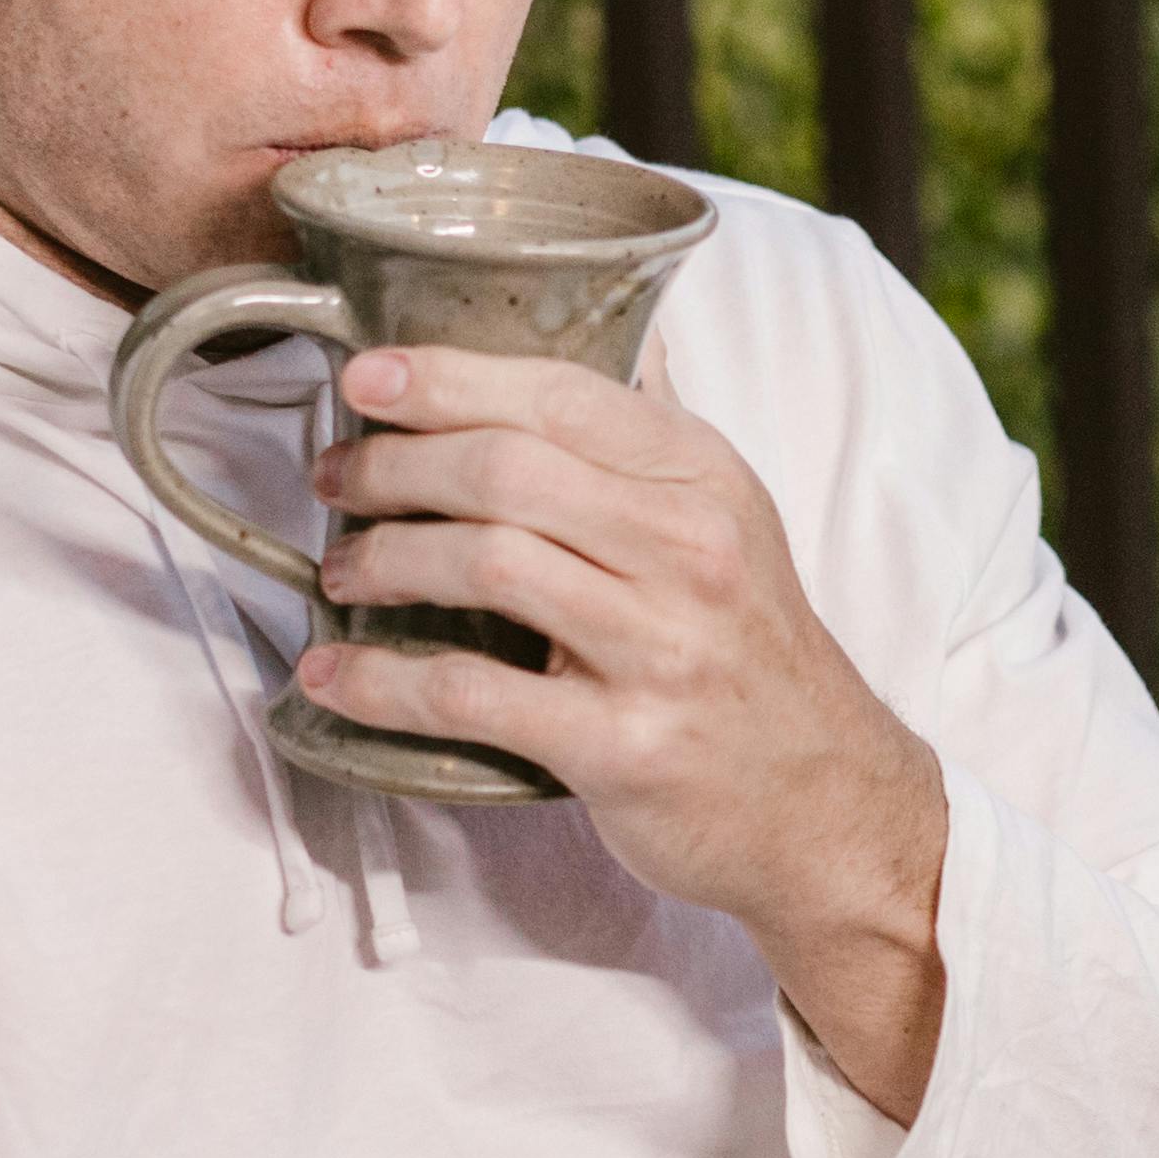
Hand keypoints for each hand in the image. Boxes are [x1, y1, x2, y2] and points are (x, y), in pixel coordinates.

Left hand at [297, 342, 952, 1113]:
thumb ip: (644, 447)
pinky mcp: (623, 745)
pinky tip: (334, 675)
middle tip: (337, 482)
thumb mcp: (726, 526)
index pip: (559, 397)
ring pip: (485, 565)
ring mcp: (660, 649)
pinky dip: (384, 682)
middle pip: (505, 472)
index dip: (447, 380)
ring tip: (342, 570)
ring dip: (384, 561)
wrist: (824, 804)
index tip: (366, 381)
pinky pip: (474, 695)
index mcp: (703, 479)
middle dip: (394, 467)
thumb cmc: (748, 658)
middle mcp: (688, 551)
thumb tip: (575, 353)